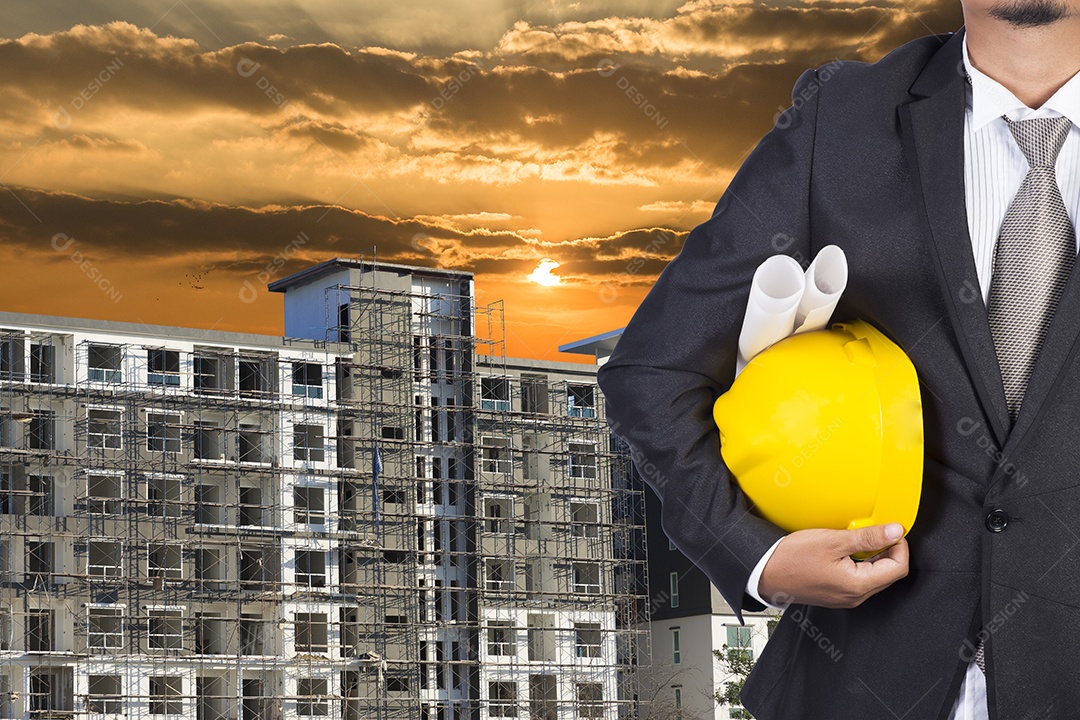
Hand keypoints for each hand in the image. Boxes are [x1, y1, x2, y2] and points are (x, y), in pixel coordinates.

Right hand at [758, 523, 908, 608]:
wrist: (765, 573)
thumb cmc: (793, 558)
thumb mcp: (833, 541)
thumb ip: (868, 537)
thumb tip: (894, 531)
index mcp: (858, 585)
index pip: (898, 568)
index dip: (900, 546)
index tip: (891, 530)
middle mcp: (855, 596)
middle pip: (889, 573)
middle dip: (889, 550)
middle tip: (876, 530)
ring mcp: (845, 597)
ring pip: (874, 576)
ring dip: (874, 556)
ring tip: (858, 538)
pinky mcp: (836, 593)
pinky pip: (859, 578)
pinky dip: (860, 562)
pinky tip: (846, 549)